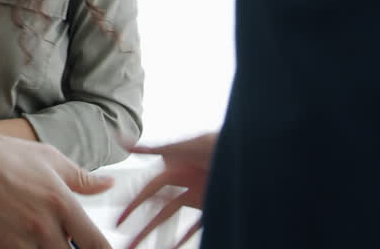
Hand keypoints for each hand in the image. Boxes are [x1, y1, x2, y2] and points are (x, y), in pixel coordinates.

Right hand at [0, 130, 114, 248]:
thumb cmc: (0, 156)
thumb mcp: (48, 159)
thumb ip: (82, 178)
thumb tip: (108, 183)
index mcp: (61, 202)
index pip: (97, 245)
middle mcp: (43, 226)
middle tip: (58, 240)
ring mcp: (17, 241)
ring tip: (38, 240)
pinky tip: (16, 241)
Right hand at [117, 132, 217, 248]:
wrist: (261, 154)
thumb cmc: (227, 143)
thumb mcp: (193, 144)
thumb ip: (160, 148)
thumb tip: (124, 142)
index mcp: (175, 166)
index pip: (149, 190)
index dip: (132, 205)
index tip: (118, 221)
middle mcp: (184, 183)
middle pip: (157, 209)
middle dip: (141, 227)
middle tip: (126, 244)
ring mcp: (199, 196)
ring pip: (173, 220)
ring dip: (159, 235)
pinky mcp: (214, 206)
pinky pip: (196, 226)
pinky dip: (184, 238)